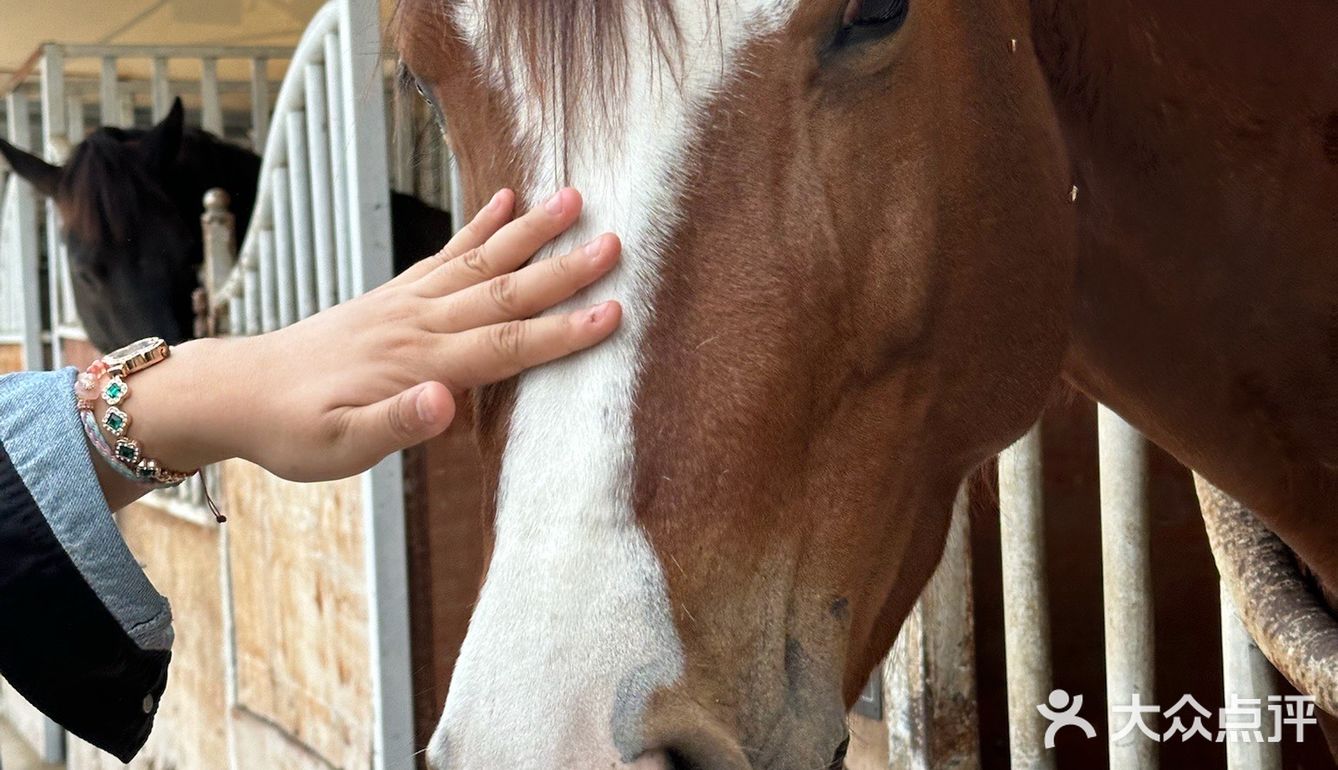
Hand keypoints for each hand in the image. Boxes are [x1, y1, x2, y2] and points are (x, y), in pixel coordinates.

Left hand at [102, 188, 619, 493]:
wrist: (238, 389)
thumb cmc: (291, 429)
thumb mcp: (336, 448)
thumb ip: (394, 425)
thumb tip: (446, 403)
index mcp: (417, 364)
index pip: (503, 346)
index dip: (561, 332)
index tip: (612, 313)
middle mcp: (419, 323)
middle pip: (504, 292)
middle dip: (564, 270)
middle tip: (617, 242)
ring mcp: (408, 303)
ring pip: (481, 262)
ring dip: (530, 232)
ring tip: (573, 198)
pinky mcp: (396, 295)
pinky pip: (445, 254)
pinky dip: (478, 226)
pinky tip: (504, 201)